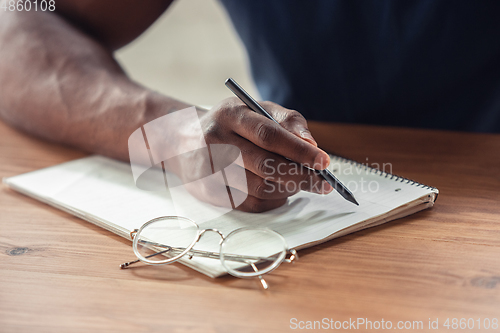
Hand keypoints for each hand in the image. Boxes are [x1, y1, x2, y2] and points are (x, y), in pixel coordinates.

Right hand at [169, 98, 332, 212]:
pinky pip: (250, 204)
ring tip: (299, 182)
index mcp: (230, 114)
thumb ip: (287, 122)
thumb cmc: (231, 125)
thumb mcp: (256, 110)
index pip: (269, 134)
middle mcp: (216, 141)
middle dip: (300, 176)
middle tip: (323, 183)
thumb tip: (312, 145)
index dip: (299, 150)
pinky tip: (278, 190)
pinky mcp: (209, 192)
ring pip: (259, 188)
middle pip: (265, 165)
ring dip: (287, 189)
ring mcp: (210, 169)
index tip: (324, 161)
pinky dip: (272, 200)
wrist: (184, 141)